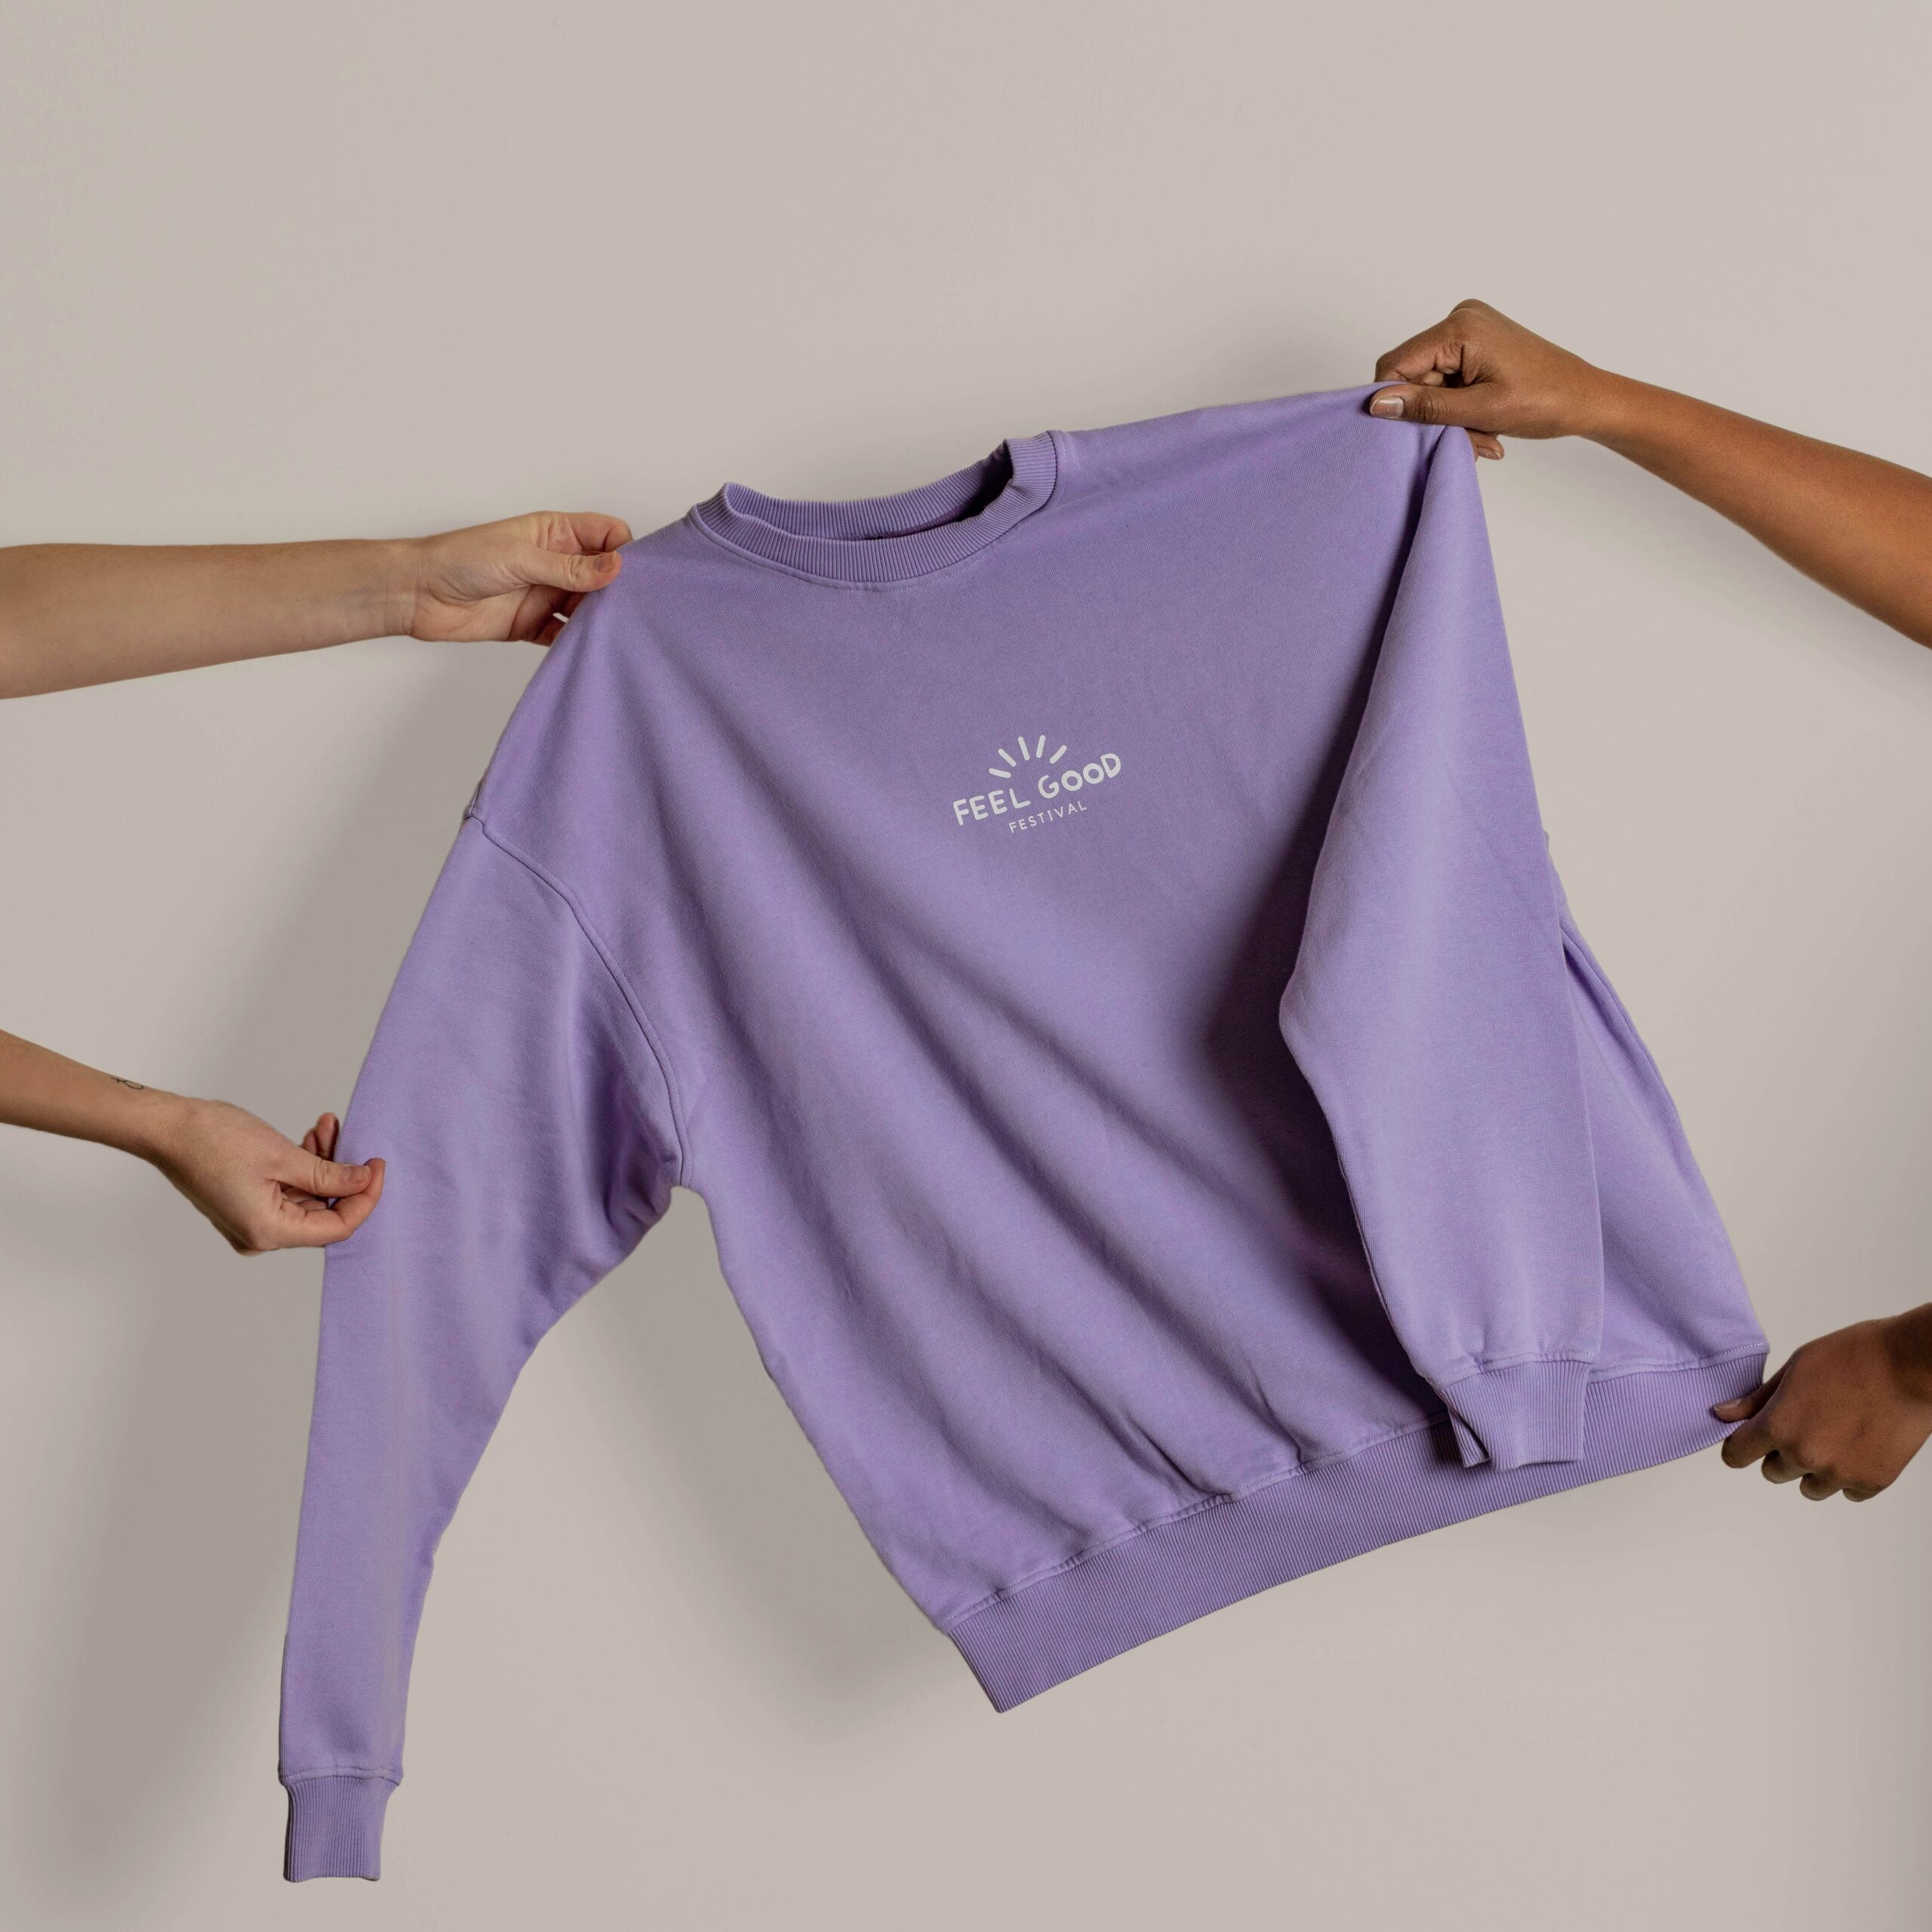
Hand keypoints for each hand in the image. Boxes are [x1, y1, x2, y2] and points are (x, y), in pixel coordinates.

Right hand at [146, 1098, 384, 1254]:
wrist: (168, 1129)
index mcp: (269, 1231)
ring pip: (308, 1197)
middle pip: (324, 1212)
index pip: (337, 1227)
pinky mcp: (248, 1205)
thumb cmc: (213, 1140)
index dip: (365, 1198)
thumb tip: (365, 1181)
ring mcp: (253, 1221)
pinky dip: (304, 1165)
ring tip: (327, 1128)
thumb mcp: (282, 1156)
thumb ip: (328, 1174)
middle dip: (343, 1174)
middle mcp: (261, 1235)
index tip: (378, 1166)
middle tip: (350, 1137)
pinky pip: (289, 1190)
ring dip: (323, 1163)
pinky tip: (312, 1136)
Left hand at [402, 511, 633, 646]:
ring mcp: (546, 594)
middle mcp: (555, 562)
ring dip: (601, 619)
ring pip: (589, 607)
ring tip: (615, 632)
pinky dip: (578, 642)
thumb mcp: (521, 558)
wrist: (417, 594)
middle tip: (633, 609)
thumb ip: (570, 568)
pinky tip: (587, 649)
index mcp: (554, 533)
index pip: (606, 535)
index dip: (625, 551)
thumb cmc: (459, 559)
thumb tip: (617, 567)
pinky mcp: (534, 625)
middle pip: (604, 574)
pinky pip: (566, 635)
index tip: (635, 574)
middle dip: (620, 590)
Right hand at [1365, 298, 1630, 457]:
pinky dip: (1459, 404)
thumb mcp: (1479, 410)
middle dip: (1433, 412)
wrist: (1585, 397)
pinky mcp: (1477, 341)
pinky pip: (1448, 377)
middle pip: (1415, 374)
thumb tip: (1377, 404)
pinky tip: (1483, 419)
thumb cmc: (1545, 401)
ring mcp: (1470, 328)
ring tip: (1482, 432)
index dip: (1394, 401)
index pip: (1395, 364)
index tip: (1411, 432)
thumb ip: (1424, 406)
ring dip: (1449, 414)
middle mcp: (1461, 318)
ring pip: (1432, 381)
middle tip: (1466, 438)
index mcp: (1460, 327)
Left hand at [1714, 1310, 1931, 1500]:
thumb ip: (1757, 1399)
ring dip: (1813, 1469)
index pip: (1737, 1455)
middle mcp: (1805, 1456)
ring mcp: (1840, 1473)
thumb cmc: (1853, 1356)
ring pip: (1809, 1487)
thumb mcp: (1794, 1367)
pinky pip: (1847, 1492)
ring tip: (1833, 1435)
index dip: (1738, 1447)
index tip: (1745, 1442)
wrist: (1909, 1366)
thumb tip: (1722, 1414)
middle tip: (1803, 1425)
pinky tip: (1857, 1446)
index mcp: (1779, 1426)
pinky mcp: (1872, 1482)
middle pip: (1773, 1472)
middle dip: (1780, 1452)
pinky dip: (1848, 1476)